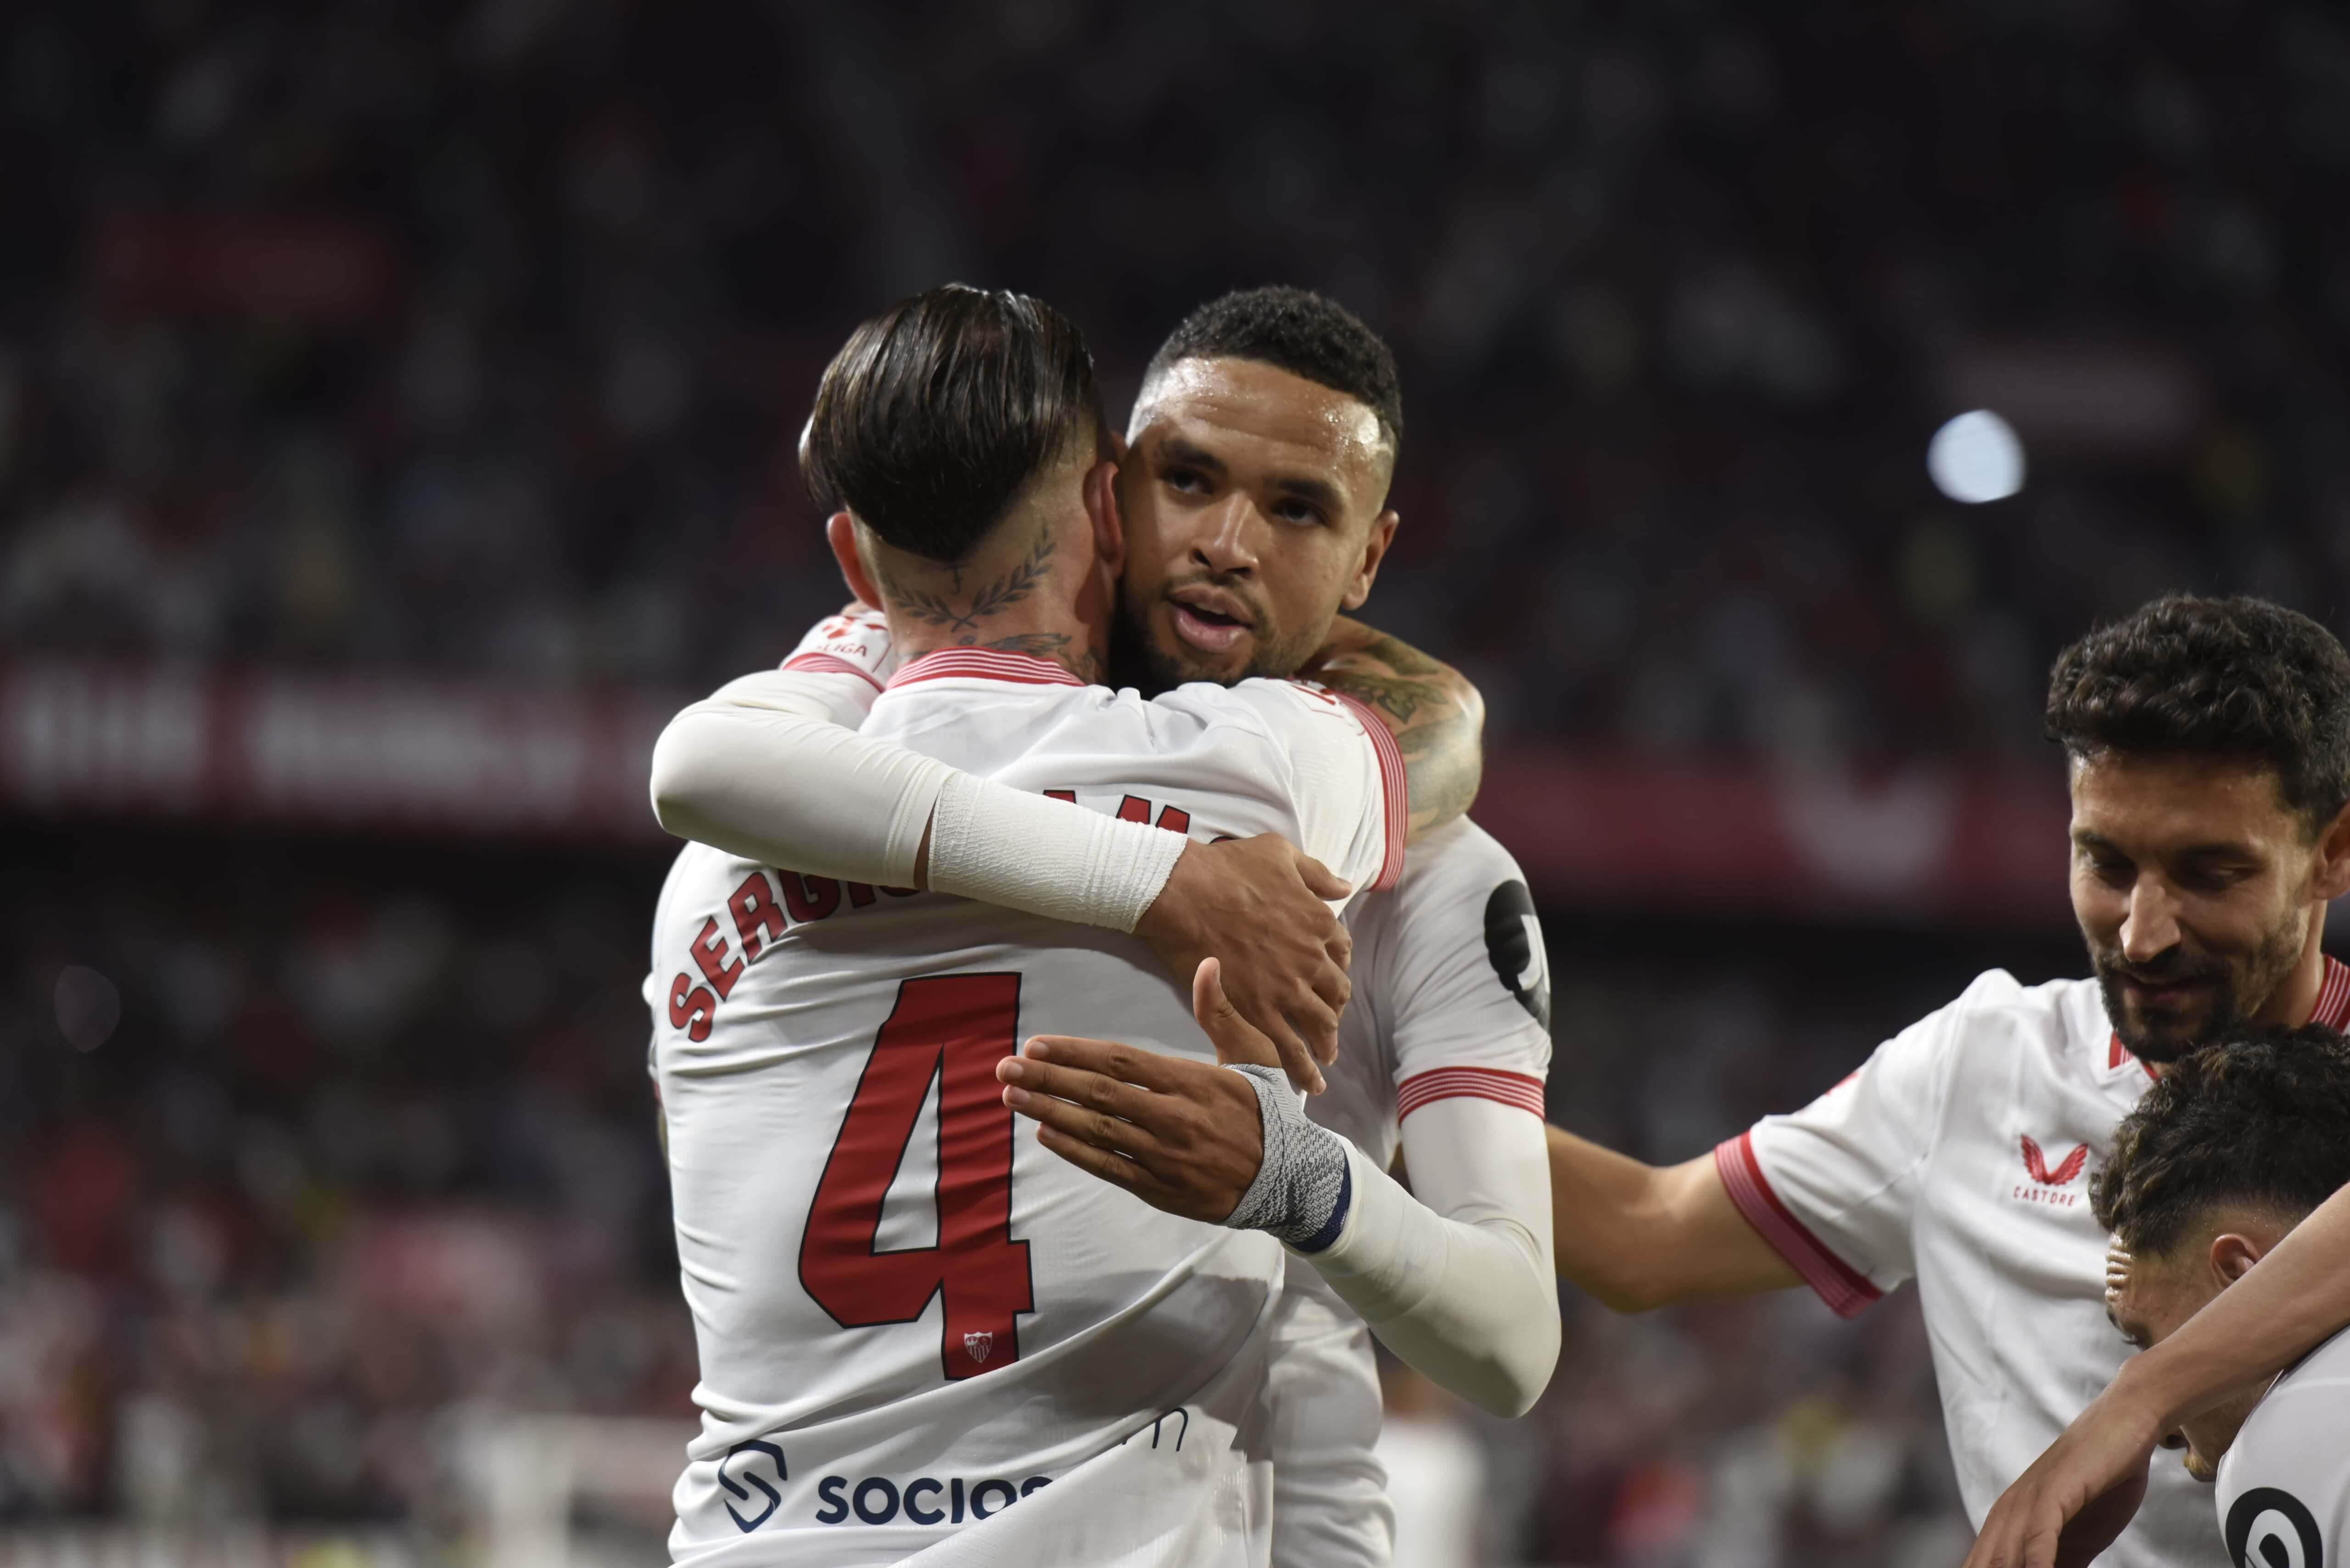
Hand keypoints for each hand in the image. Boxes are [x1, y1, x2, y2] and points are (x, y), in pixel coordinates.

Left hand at [996, 960, 1270, 1222]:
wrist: (1291, 1178)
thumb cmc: (1266, 1111)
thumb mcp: (1255, 1054)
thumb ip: (1222, 1011)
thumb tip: (1208, 962)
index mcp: (1191, 1082)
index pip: (1121, 1062)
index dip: (1074, 1054)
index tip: (1036, 1045)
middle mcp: (1173, 1118)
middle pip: (1099, 1095)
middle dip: (1048, 1080)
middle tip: (1005, 1068)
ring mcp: (1164, 1156)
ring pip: (1097, 1131)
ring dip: (1050, 1113)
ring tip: (1011, 1098)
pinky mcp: (1161, 1187)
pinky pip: (1109, 1168)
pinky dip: (1075, 1152)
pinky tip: (1045, 1134)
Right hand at [1131, 835, 1352, 1093]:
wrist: (1187, 893)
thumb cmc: (1228, 867)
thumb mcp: (1280, 853)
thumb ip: (1315, 873)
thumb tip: (1343, 887)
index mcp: (1319, 921)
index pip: (1340, 949)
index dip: (1337, 964)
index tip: (1331, 973)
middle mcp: (1312, 958)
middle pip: (1336, 991)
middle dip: (1335, 1007)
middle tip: (1329, 1020)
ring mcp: (1288, 987)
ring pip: (1320, 1023)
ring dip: (1326, 1042)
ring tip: (1325, 1055)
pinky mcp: (1262, 1010)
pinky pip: (1291, 1047)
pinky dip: (1304, 1068)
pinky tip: (1310, 1083)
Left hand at [1962, 1379, 2163, 1567]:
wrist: (2125, 1426)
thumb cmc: (2100, 1481)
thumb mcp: (2075, 1538)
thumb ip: (2058, 1563)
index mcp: (2007, 1526)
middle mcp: (2008, 1514)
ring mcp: (2028, 1501)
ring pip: (2007, 1558)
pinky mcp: (2054, 1490)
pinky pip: (2039, 1534)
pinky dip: (2036, 1561)